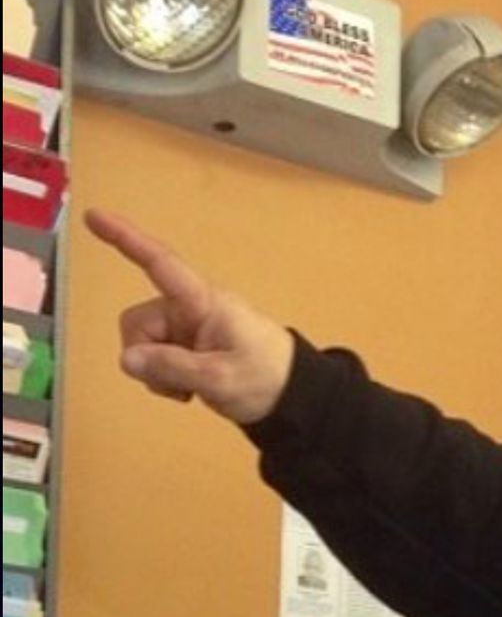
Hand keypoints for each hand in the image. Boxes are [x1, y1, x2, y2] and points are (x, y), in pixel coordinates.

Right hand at [85, 208, 294, 424]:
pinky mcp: (187, 349)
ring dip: (157, 371)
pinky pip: (155, 359)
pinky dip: (164, 378)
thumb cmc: (267, 379)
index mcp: (203, 302)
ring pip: (143, 344)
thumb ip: (172, 367)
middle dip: (147, 355)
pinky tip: (188, 390)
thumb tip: (128, 359)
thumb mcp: (220, 378)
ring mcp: (187, 330)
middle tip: (180, 384)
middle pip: (139, 323)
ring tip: (189, 389)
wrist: (294, 400)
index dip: (126, 239)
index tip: (94, 216)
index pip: (160, 264)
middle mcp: (190, 309)